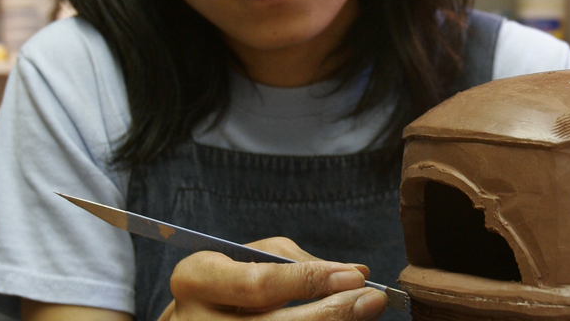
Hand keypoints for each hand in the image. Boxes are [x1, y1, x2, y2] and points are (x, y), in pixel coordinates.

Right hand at [159, 237, 387, 320]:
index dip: (309, 281)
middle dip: (332, 313)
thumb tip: (357, 272)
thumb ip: (300, 261)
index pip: (258, 284)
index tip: (354, 276)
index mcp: (196, 279)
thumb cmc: (229, 278)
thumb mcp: (250, 255)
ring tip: (366, 314)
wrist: (197, 317)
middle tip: (373, 300)